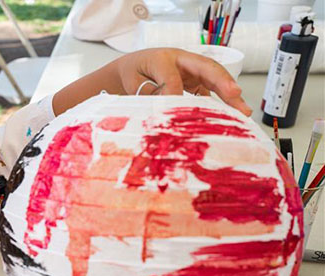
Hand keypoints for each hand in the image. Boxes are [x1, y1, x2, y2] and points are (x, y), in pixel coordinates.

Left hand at [115, 48, 251, 115]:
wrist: (133, 68)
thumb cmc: (133, 73)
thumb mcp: (133, 81)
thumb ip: (147, 91)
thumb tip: (164, 105)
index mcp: (162, 58)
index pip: (172, 75)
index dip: (173, 91)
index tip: (172, 108)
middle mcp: (182, 61)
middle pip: (205, 68)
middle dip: (221, 81)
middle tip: (235, 93)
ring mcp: (192, 70)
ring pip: (213, 79)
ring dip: (229, 94)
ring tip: (244, 110)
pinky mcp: (196, 81)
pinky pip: (210, 90)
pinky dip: (221, 102)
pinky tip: (232, 115)